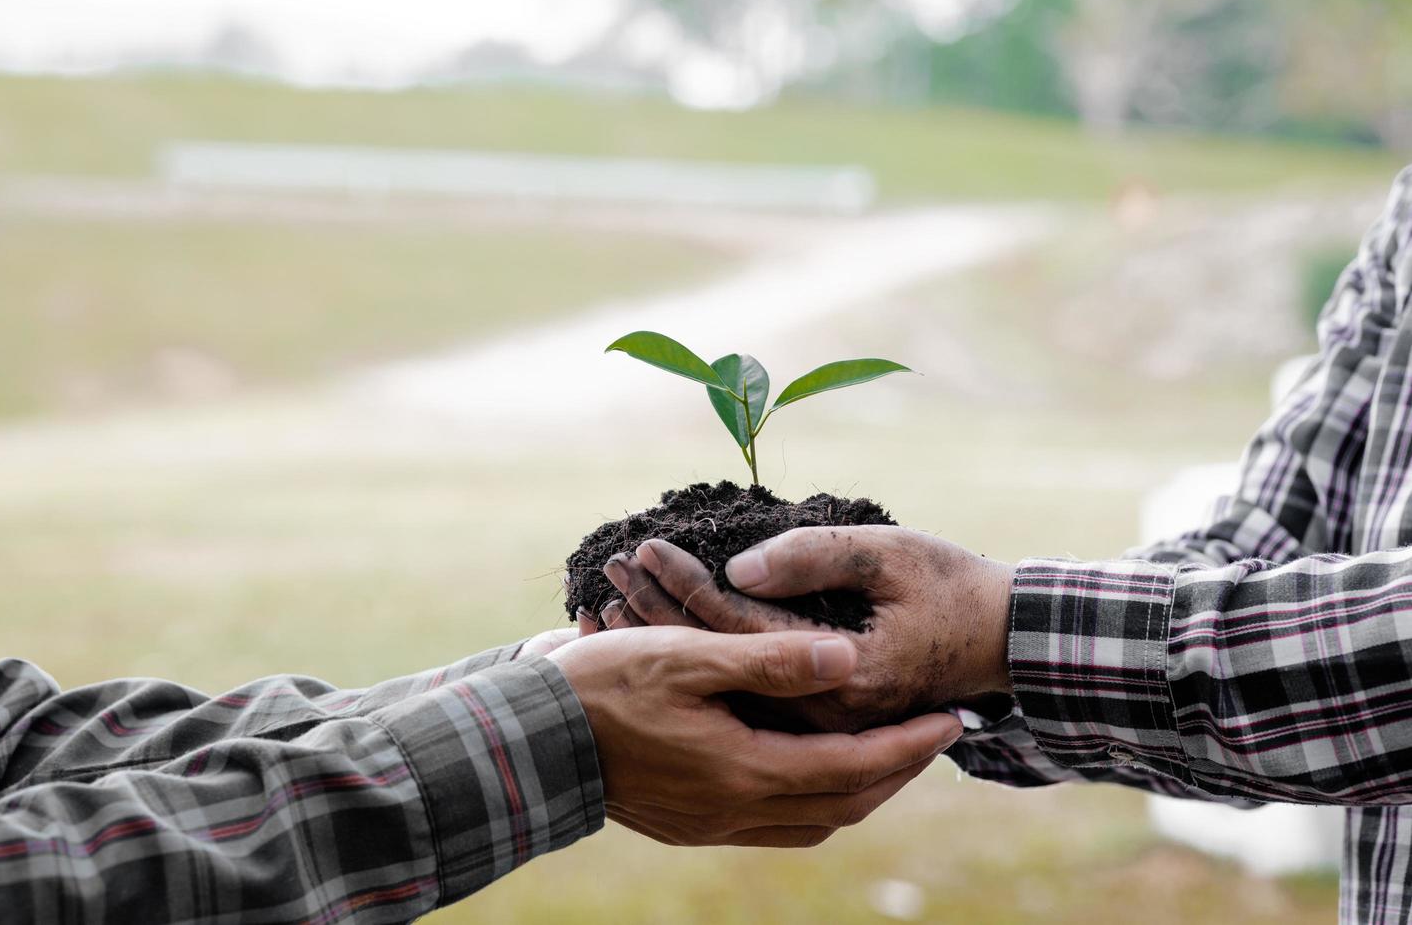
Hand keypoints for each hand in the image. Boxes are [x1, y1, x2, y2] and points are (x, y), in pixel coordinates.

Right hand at [546, 626, 961, 846]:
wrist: (531, 737)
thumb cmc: (606, 684)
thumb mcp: (689, 655)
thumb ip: (771, 659)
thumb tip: (847, 660)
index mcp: (743, 770)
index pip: (852, 768)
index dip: (908, 746)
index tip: (951, 720)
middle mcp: (735, 810)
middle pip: (844, 806)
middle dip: (897, 772)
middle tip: (934, 737)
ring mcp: (712, 824)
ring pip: (812, 823)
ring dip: (858, 791)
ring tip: (886, 752)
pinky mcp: (690, 824)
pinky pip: (775, 827)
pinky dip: (813, 801)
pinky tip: (812, 769)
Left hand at [599, 527, 1012, 731]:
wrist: (1006, 640)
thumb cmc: (954, 587)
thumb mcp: (891, 553)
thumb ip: (815, 558)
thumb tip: (737, 571)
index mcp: (840, 676)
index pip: (740, 631)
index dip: (687, 587)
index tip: (643, 548)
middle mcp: (824, 715)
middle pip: (719, 668)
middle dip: (659, 619)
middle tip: (611, 575)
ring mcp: (821, 727)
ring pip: (723, 688)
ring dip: (671, 643)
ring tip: (617, 602)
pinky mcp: (821, 720)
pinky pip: (744, 695)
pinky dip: (700, 662)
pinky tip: (662, 633)